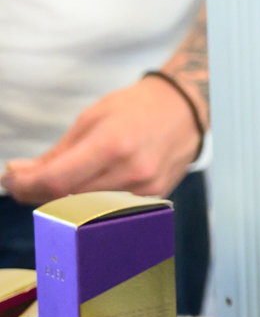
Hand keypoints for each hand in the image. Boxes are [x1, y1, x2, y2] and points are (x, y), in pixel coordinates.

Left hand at [1, 78, 200, 203]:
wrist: (185, 110)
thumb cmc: (136, 107)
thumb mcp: (92, 117)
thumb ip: (57, 153)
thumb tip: (18, 175)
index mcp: (113, 144)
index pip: (56, 180)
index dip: (24, 185)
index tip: (8, 180)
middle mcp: (131, 171)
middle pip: (67, 200)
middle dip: (36, 193)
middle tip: (22, 182)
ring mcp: (145, 189)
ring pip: (86, 209)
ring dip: (59, 200)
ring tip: (49, 184)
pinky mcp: (153, 199)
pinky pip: (109, 209)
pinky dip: (87, 202)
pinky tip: (81, 189)